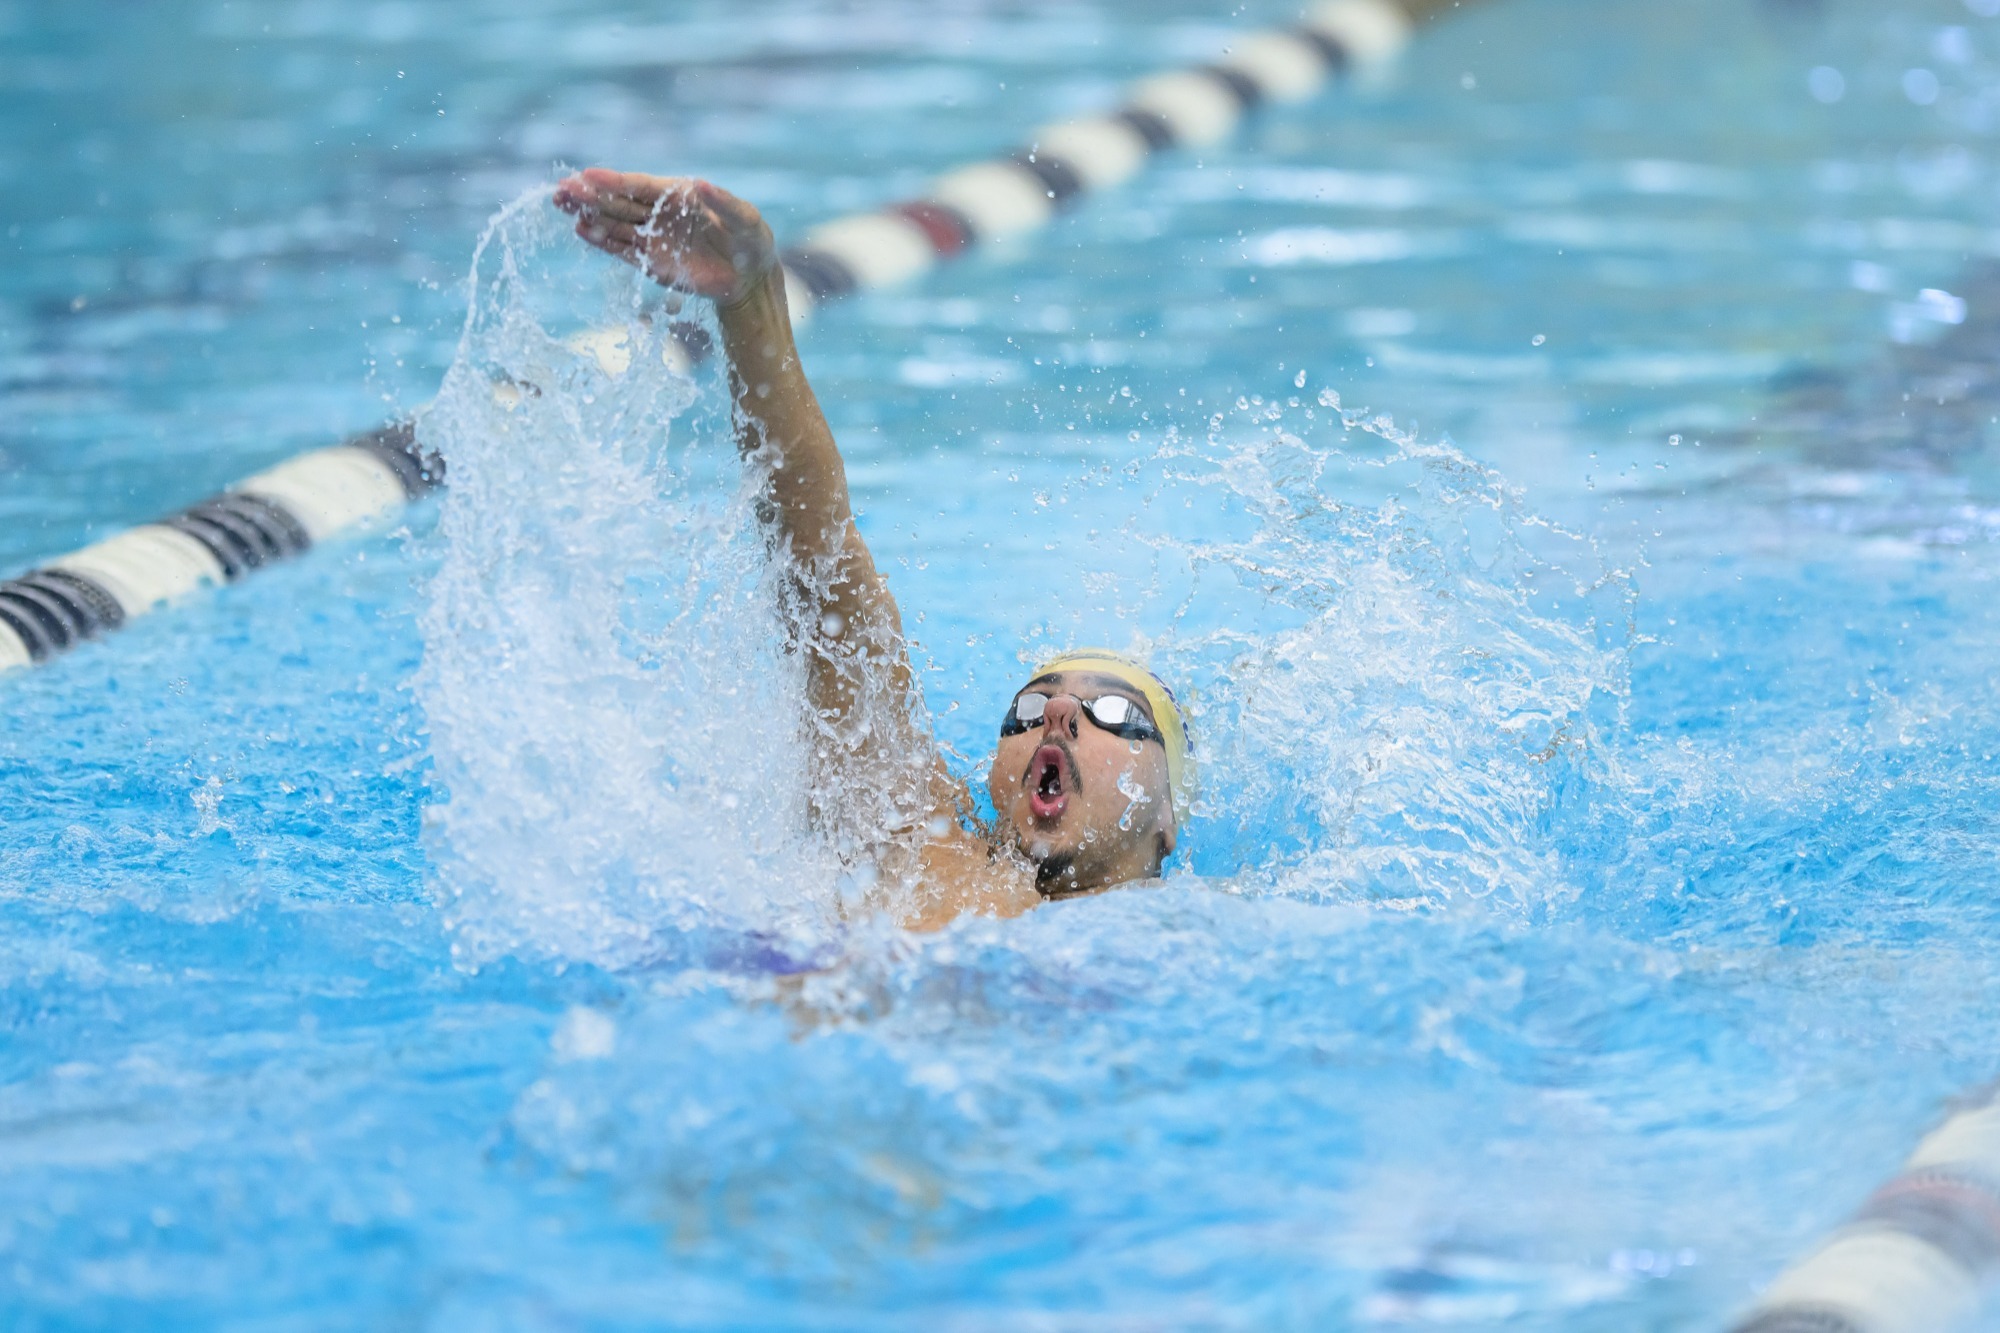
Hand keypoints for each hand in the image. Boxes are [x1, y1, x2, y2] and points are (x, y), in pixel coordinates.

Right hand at [553, 169, 775, 307]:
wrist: (750, 277)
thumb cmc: (750, 240)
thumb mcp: (746, 219)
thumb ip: (724, 202)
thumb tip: (700, 183)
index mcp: (678, 193)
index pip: (640, 185)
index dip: (615, 180)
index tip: (588, 174)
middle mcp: (660, 212)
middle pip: (619, 201)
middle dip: (590, 194)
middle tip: (561, 188)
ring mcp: (653, 236)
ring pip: (614, 223)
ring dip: (588, 214)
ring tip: (562, 204)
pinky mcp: (651, 261)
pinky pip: (623, 249)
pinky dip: (603, 241)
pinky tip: (582, 230)